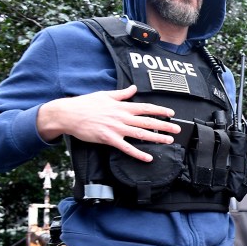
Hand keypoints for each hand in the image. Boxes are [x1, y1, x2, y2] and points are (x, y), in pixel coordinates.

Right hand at [36, 85, 180, 161]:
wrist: (69, 114)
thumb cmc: (85, 104)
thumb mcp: (105, 95)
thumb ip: (122, 93)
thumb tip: (133, 88)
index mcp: (122, 106)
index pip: (146, 107)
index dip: (160, 110)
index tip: (171, 113)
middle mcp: (122, 117)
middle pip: (147, 121)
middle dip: (164, 125)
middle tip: (177, 129)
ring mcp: (116, 128)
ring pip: (141, 134)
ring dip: (156, 138)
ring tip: (168, 140)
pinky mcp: (109, 139)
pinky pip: (127, 148)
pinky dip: (138, 153)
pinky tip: (148, 157)